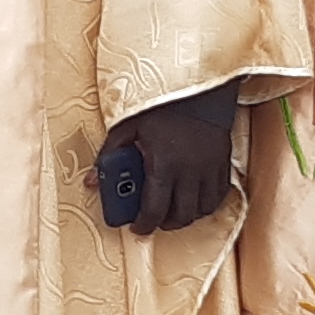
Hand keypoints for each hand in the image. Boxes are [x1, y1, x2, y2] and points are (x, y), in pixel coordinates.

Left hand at [100, 81, 243, 234]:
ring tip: (172, 210)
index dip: (144, 225)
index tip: (136, 227)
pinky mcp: (223, 163)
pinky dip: (205, 204)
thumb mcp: (128, 126)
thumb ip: (109, 155)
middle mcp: (190, 171)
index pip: (155, 210)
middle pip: (181, 216)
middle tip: (152, 219)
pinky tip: (193, 199)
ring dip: (186, 216)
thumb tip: (91, 181)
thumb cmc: (160, 106)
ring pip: (201, 210)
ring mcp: (210, 169)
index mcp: (164, 164)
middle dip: (164, 224)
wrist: (197, 87)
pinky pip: (218, 196)